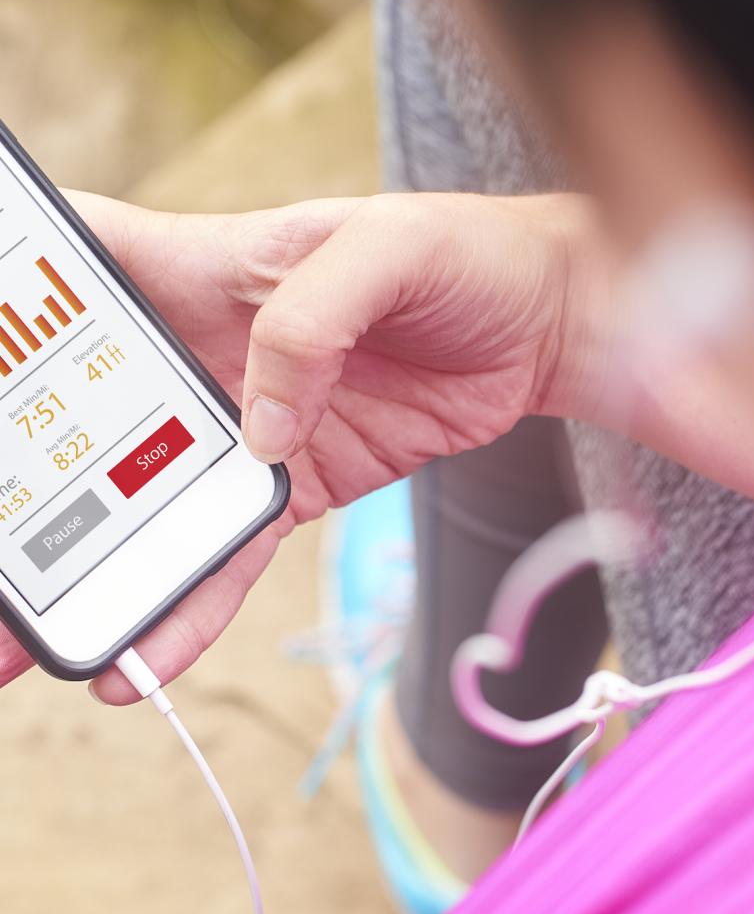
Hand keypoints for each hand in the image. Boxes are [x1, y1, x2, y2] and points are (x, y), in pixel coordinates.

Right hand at [0, 190, 594, 699]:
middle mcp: (204, 352)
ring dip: (89, 568)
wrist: (541, 331)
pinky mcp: (292, 487)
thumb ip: (312, 321)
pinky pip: (227, 555)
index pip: (84, 268)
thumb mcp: (389, 252)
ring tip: (33, 642)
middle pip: (87, 415)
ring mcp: (244, 428)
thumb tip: (255, 429)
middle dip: (24, 475)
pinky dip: (188, 607)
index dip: (19, 296)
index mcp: (204, 268)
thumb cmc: (463, 258)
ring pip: (144, 502)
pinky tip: (145, 661)